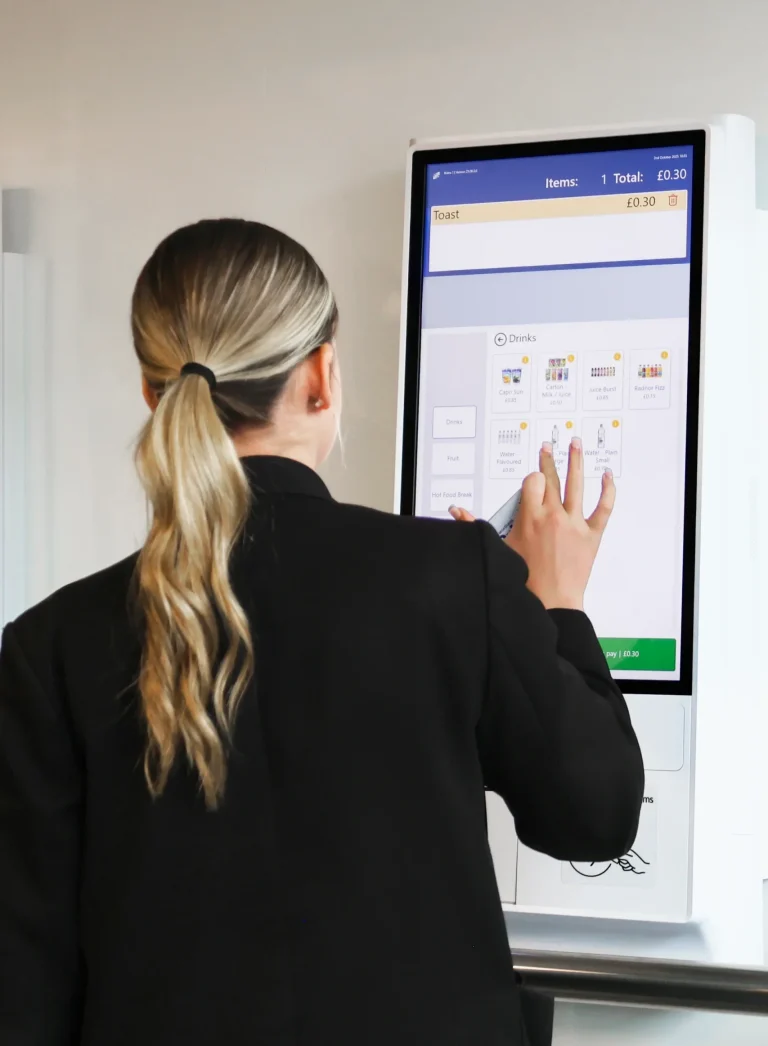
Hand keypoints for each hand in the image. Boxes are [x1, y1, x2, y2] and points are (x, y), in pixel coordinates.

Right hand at [449, 438, 614, 610]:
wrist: (551, 602)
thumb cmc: (525, 578)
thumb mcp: (499, 548)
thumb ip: (476, 524)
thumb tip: (456, 511)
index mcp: (530, 517)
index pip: (532, 482)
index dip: (532, 479)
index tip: (532, 482)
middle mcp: (552, 516)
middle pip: (551, 478)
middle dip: (548, 459)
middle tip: (548, 447)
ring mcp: (574, 523)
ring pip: (576, 484)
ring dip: (576, 460)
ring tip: (575, 444)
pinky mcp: (592, 535)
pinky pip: (603, 507)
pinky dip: (607, 490)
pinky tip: (606, 475)